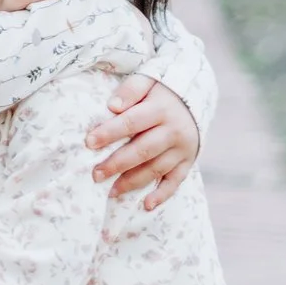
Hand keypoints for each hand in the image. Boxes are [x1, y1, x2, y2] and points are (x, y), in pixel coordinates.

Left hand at [90, 70, 197, 211]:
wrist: (196, 97)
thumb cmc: (161, 90)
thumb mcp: (149, 80)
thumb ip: (131, 89)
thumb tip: (113, 106)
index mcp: (162, 108)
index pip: (132, 122)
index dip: (110, 132)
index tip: (89, 142)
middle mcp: (174, 131)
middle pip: (143, 150)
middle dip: (117, 163)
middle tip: (95, 174)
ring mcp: (183, 149)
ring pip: (156, 169)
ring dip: (133, 182)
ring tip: (111, 191)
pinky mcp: (188, 162)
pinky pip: (175, 181)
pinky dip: (162, 195)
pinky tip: (146, 205)